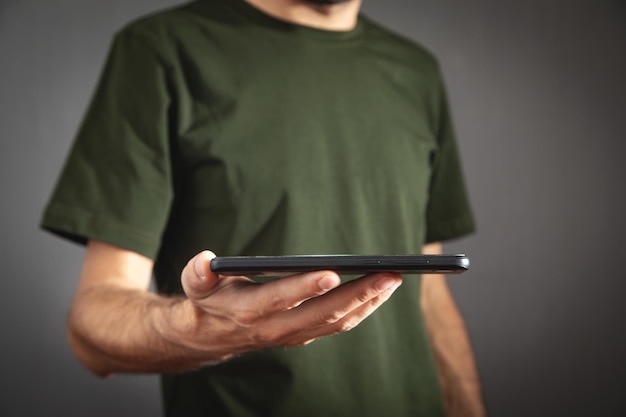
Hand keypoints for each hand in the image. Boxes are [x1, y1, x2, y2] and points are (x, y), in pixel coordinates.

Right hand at [179, 251, 402, 360]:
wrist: (211, 337)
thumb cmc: (208, 301)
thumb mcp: (197, 285)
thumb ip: (198, 273)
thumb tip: (204, 261)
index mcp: (251, 311)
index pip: (282, 299)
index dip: (305, 287)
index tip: (331, 272)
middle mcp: (276, 327)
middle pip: (323, 313)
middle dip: (358, 293)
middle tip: (388, 273)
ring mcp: (293, 334)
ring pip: (337, 321)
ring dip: (367, 302)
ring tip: (391, 279)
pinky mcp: (304, 334)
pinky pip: (338, 324)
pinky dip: (361, 309)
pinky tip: (377, 291)